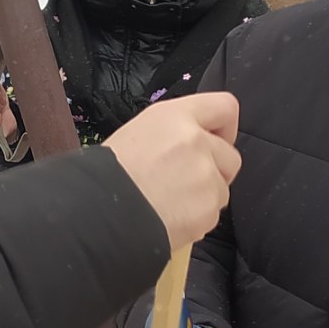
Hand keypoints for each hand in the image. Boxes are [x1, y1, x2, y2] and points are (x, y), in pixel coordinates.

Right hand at [105, 93, 240, 250]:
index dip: (225, 128)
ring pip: (222, 188)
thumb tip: (194, 148)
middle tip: (186, 183)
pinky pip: (212, 214)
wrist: (98, 213)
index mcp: (175, 117)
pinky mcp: (207, 208)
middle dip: (216, 171)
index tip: (216, 141)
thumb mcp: (138, 134)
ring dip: (204, 198)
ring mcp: (205, 176)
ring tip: (170, 204)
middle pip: (231, 156)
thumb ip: (174, 135)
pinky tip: (169, 219)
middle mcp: (195, 141)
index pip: (225, 107)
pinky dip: (196, 220)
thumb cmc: (108, 174)